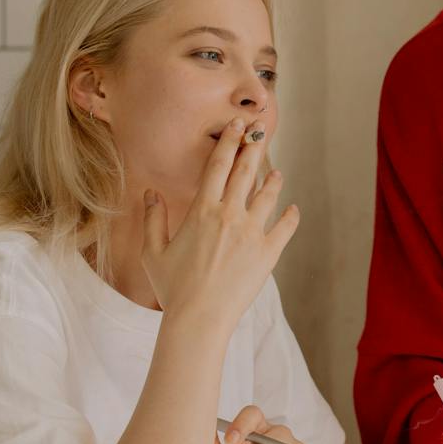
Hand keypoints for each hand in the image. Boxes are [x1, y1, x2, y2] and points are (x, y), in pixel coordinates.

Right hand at [141, 118, 298, 328]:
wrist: (199, 317)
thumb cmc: (172, 287)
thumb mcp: (153, 252)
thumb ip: (153, 219)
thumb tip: (150, 193)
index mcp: (202, 211)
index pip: (217, 166)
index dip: (228, 142)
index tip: (236, 126)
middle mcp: (229, 216)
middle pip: (244, 172)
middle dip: (252, 147)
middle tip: (259, 130)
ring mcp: (252, 233)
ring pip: (267, 196)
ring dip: (272, 181)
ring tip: (276, 172)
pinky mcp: (268, 253)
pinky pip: (285, 228)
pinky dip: (290, 217)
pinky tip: (293, 210)